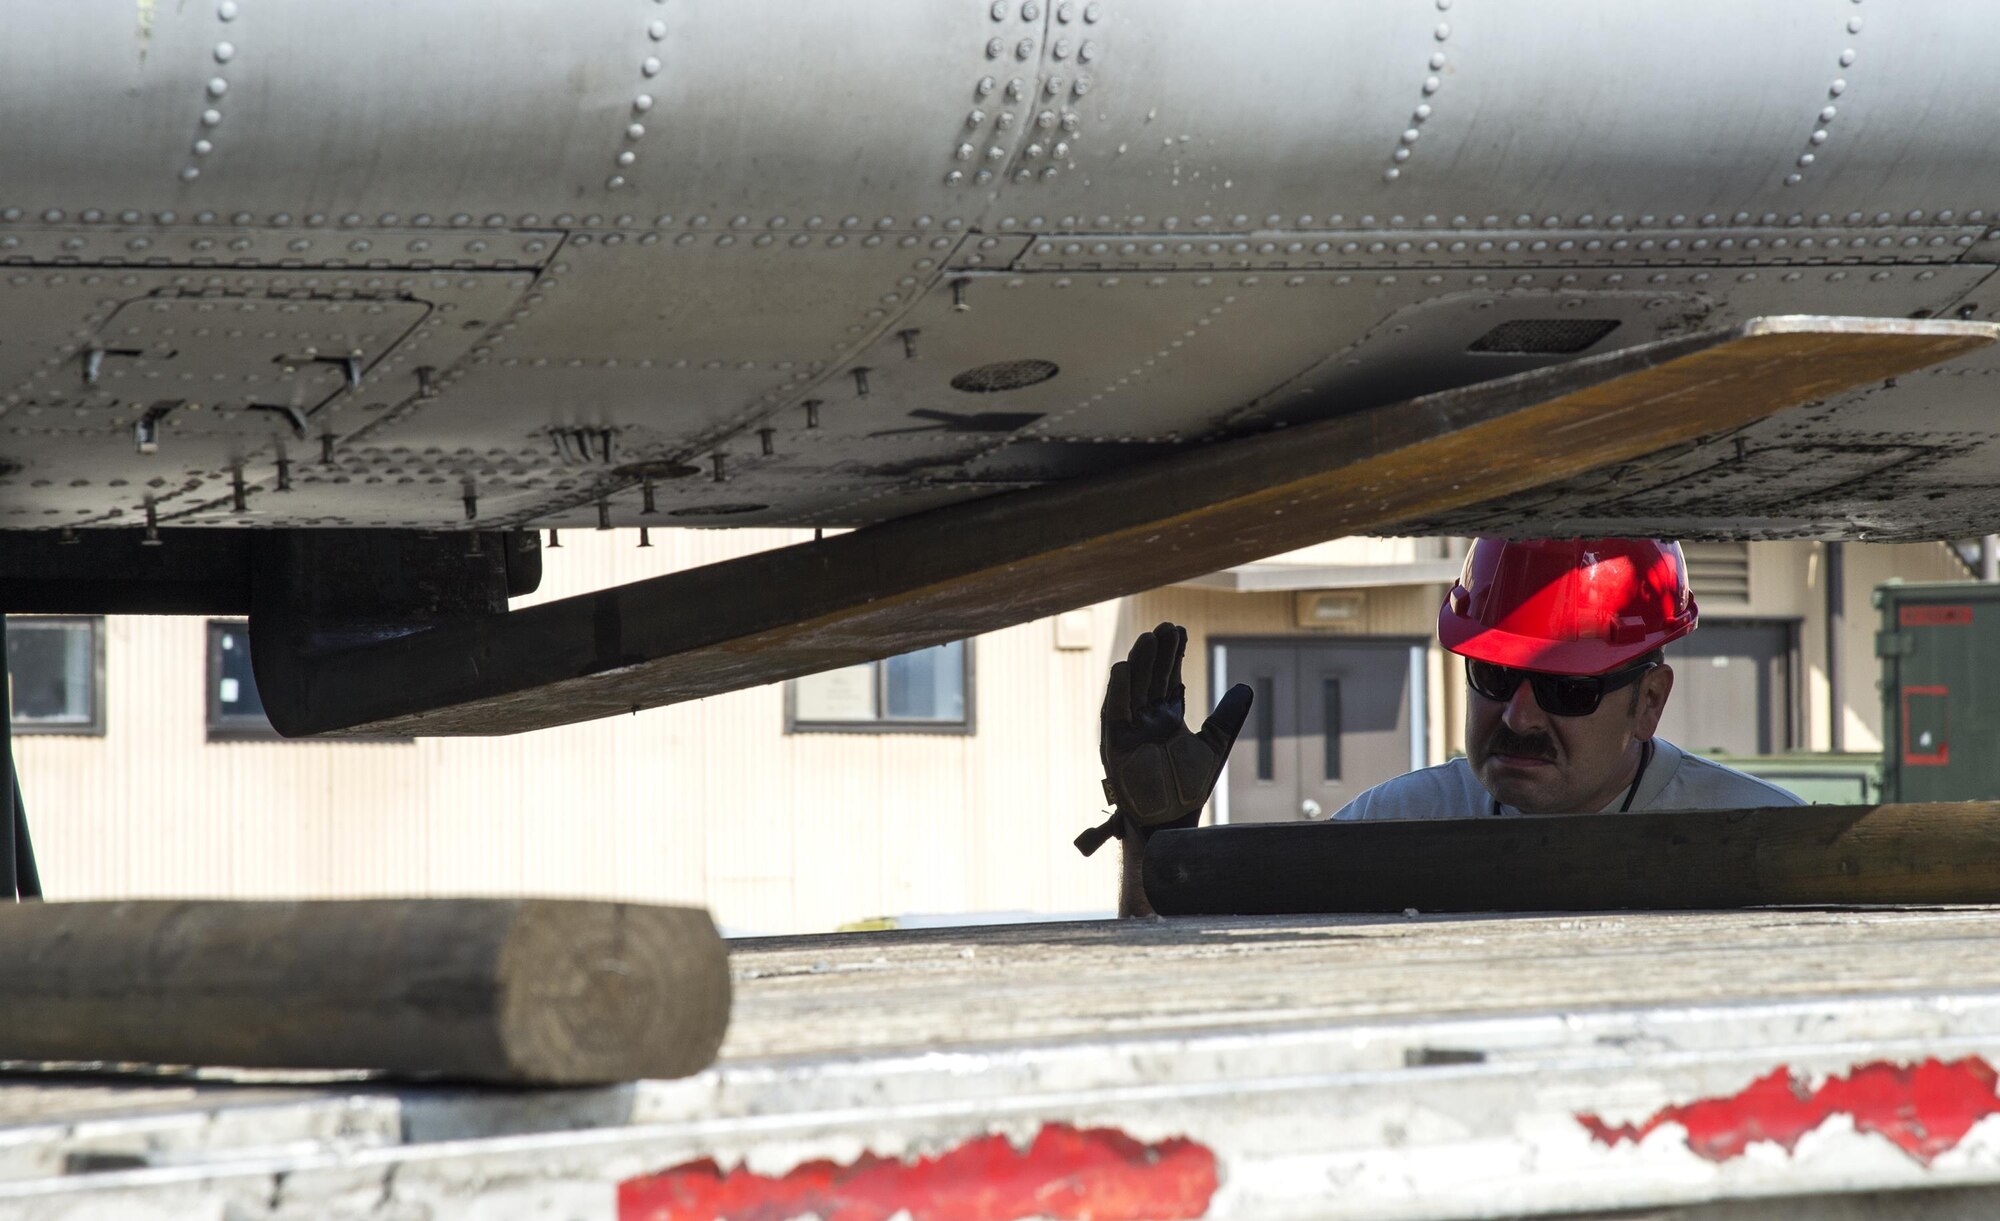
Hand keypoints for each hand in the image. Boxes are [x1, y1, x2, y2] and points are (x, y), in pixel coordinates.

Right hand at [1075, 622, 1253, 855]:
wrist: (1172, 821)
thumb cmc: (1188, 788)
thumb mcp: (1213, 745)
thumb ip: (1227, 717)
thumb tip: (1245, 687)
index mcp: (1167, 718)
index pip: (1169, 678)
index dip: (1174, 655)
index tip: (1179, 629)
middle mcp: (1146, 719)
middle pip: (1151, 678)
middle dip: (1158, 653)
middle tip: (1165, 626)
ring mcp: (1130, 730)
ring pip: (1132, 690)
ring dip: (1139, 664)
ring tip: (1148, 638)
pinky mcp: (1115, 745)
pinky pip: (1113, 713)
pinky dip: (1117, 691)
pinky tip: (1123, 668)